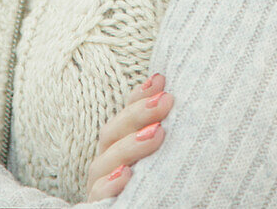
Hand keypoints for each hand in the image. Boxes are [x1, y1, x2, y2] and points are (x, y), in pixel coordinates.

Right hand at [85, 73, 174, 201]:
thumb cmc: (162, 191)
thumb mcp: (163, 160)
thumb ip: (162, 132)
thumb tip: (176, 93)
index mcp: (118, 148)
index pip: (124, 116)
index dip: (138, 96)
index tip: (162, 79)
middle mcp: (106, 166)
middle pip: (112, 133)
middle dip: (138, 114)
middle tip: (167, 101)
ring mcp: (100, 188)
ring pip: (103, 163)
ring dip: (131, 146)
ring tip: (158, 133)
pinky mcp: (101, 207)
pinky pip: (100, 198)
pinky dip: (111, 186)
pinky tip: (127, 176)